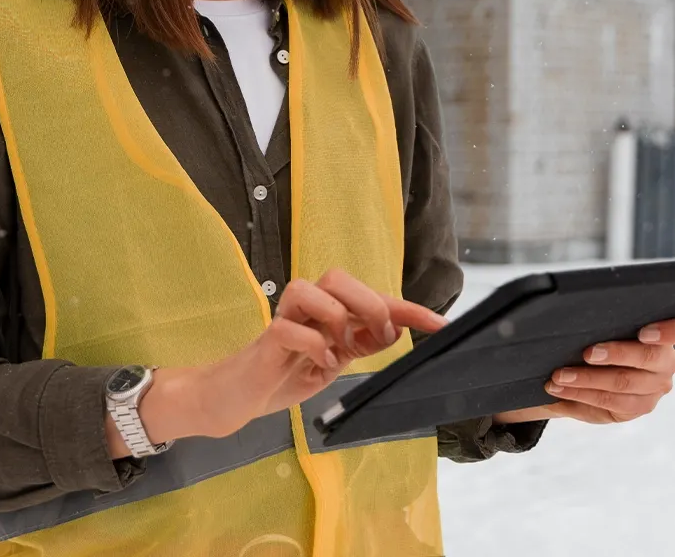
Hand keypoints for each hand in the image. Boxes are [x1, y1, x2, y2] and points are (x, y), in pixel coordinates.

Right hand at [113, 270, 446, 452]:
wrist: (233, 398)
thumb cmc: (282, 375)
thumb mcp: (333, 360)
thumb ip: (360, 343)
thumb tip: (397, 327)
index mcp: (328, 311)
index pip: (372, 297)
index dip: (409, 307)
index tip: (441, 324)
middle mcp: (306, 307)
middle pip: (339, 277)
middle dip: (369, 302)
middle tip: (380, 335)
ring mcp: (284, 320)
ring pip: (311, 288)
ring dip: (337, 317)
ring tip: (342, 349)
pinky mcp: (266, 340)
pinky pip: (289, 326)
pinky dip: (313, 344)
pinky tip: (320, 364)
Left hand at [493, 315, 674, 426]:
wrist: (592, 369)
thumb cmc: (600, 332)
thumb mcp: (605, 322)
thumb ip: (605, 314)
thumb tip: (571, 305)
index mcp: (667, 332)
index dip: (670, 331)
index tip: (643, 332)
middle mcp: (667, 362)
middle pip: (649, 358)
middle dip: (615, 354)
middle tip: (586, 352)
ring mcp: (655, 388)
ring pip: (623, 384)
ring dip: (586, 379)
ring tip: (558, 375)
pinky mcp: (638, 408)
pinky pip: (609, 402)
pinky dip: (579, 394)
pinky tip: (558, 389)